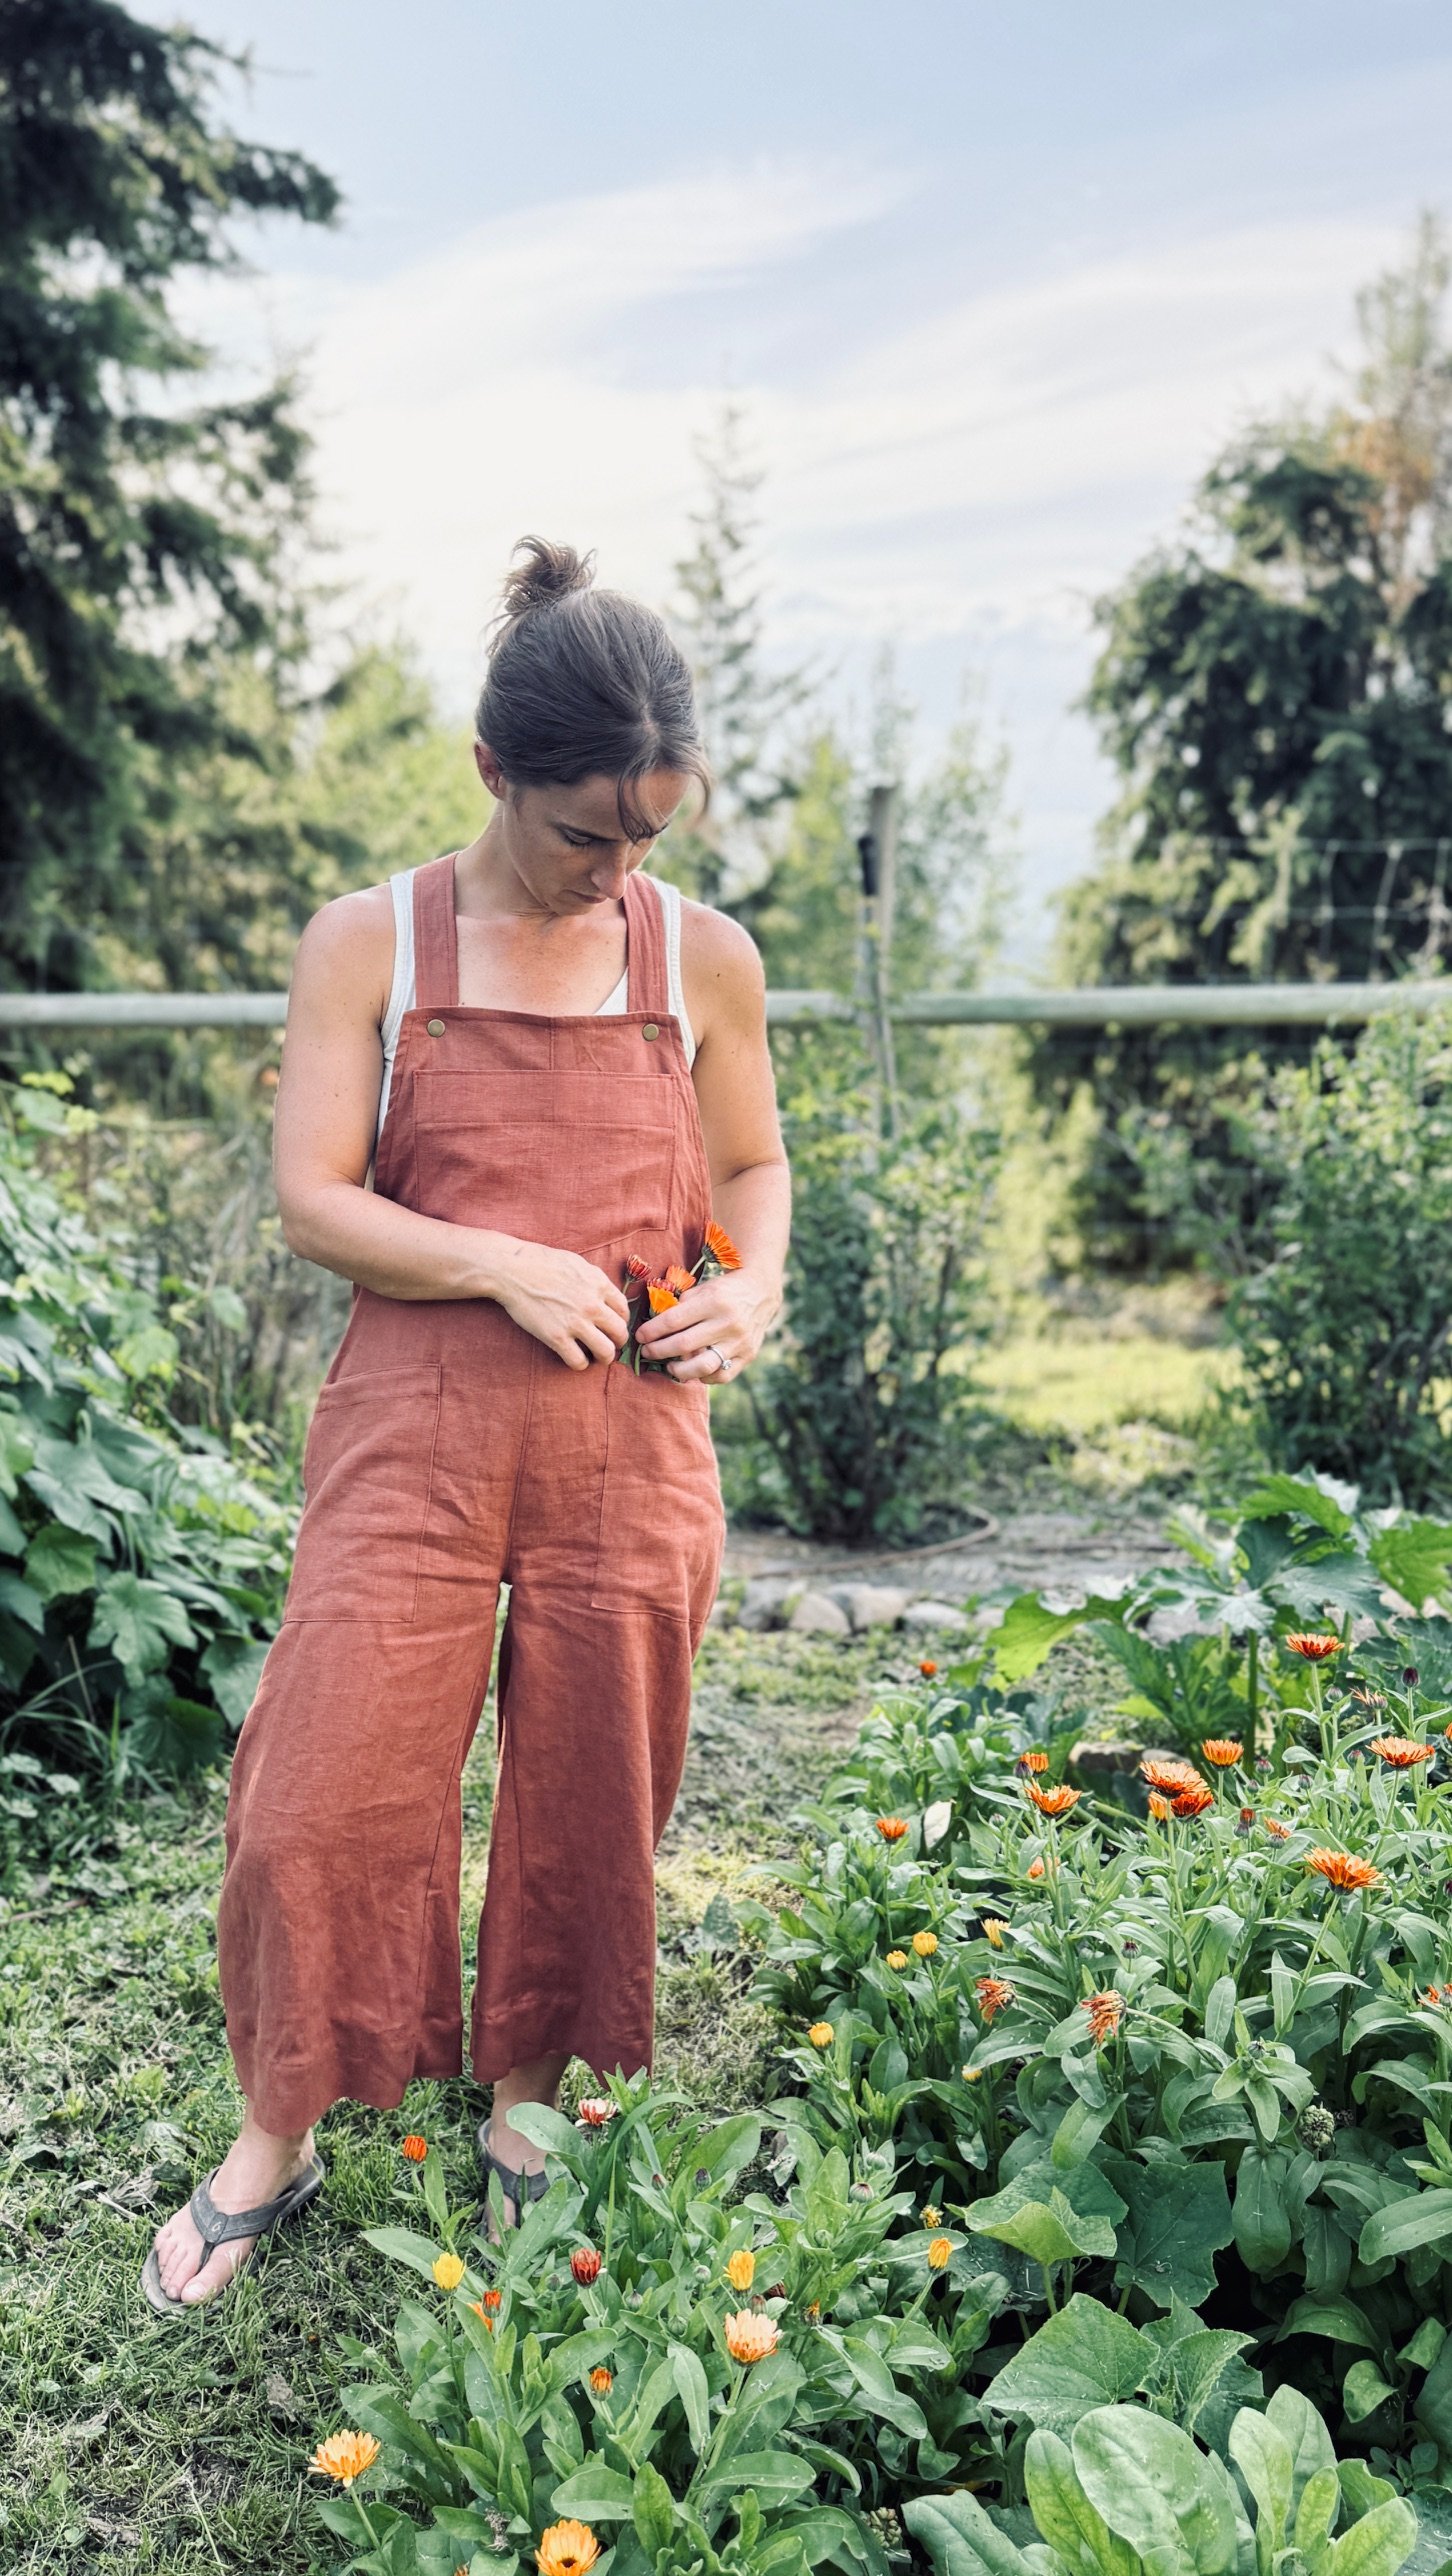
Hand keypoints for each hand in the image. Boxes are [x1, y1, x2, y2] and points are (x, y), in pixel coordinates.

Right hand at [488, 1239, 630, 1368]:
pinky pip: (579, 1361)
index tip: (612, 1326)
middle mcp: (593, 1305)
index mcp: (599, 1284)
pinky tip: (576, 1358)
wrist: (513, 1270)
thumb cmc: (541, 1262)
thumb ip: (595, 1280)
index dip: (620, 1321)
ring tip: (597, 1357)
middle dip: (617, 1342)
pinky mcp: (556, 1337)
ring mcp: (576, 1322)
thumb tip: (605, 1294)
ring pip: (606, 1352)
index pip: (624, 1311)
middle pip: (620, 1333)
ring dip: (604, 1357)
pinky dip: (580, 1364)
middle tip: (609, 1344)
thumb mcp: (578, 1264)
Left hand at [633, 1269, 777, 1383]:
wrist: (759, 1291)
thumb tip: (654, 1327)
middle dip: (659, 1350)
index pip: (674, 1320)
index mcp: (714, 1301)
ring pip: (703, 1366)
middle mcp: (728, 1322)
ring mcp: (739, 1341)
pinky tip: (694, 1371)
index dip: (652, 1331)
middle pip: (684, 1344)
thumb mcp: (701, 1289)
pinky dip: (704, 1377)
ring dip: (680, 1370)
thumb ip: (679, 1306)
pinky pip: (722, 1375)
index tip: (640, 1336)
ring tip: (670, 1367)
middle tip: (647, 1352)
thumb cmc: (722, 1290)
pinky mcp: (747, 1355)